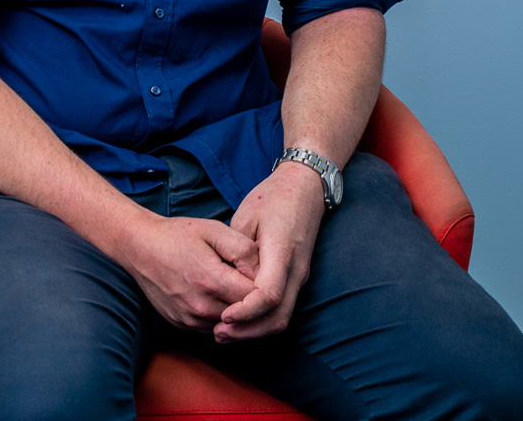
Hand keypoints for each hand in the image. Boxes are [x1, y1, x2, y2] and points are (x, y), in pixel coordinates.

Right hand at [118, 213, 258, 332]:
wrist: (139, 246)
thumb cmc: (178, 235)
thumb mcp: (214, 230)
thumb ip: (244, 250)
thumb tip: (263, 272)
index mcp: (212, 281)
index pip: (257, 297)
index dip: (264, 284)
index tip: (257, 270)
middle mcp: (202, 306)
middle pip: (246, 314)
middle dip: (253, 299)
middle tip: (246, 277)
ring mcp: (190, 319)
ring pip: (232, 325)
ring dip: (237, 310)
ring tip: (229, 284)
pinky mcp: (182, 324)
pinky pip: (214, 326)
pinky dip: (221, 315)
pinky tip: (215, 294)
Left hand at [214, 161, 326, 341]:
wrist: (305, 188)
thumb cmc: (272, 198)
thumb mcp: (245, 217)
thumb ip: (236, 251)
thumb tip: (225, 278)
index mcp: (282, 252)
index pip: (269, 294)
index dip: (246, 311)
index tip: (223, 317)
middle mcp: (296, 270)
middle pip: (279, 316)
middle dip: (248, 331)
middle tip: (218, 334)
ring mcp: (300, 276)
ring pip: (283, 316)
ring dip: (255, 331)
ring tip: (224, 333)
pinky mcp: (297, 278)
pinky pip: (282, 308)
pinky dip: (262, 320)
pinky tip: (239, 321)